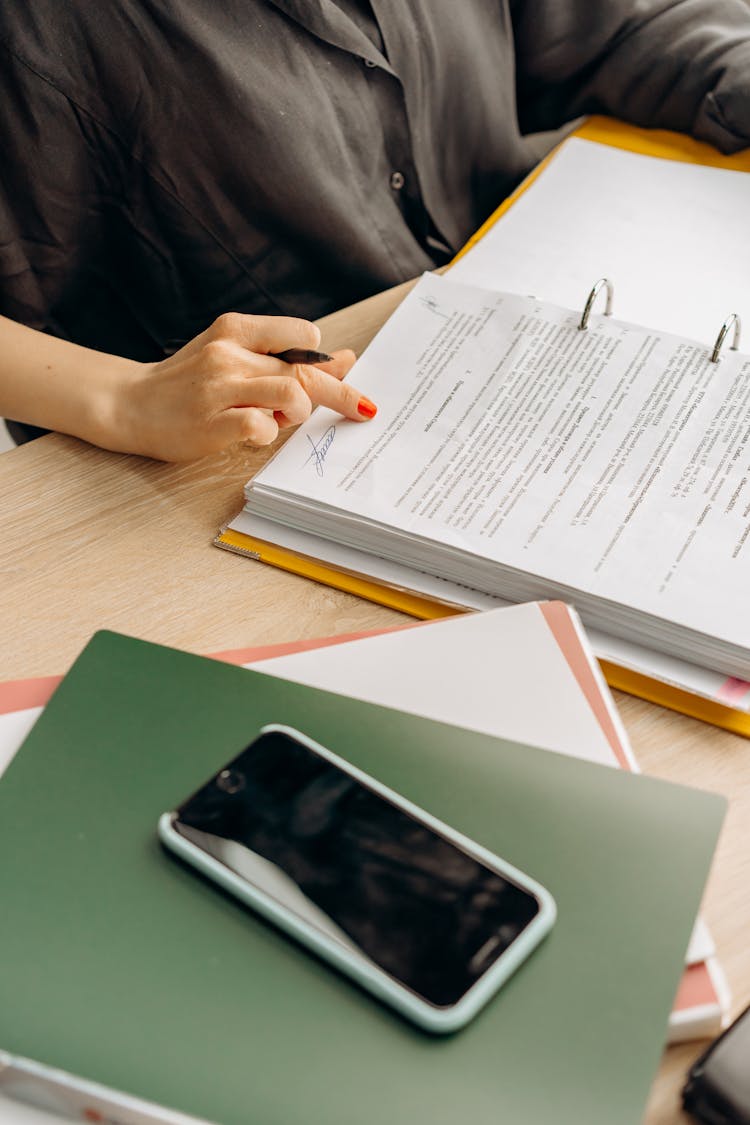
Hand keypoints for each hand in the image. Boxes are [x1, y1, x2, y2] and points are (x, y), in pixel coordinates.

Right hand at [118, 312, 376, 460]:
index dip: (326, 357)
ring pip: (291, 394)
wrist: (130, 405)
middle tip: (363, 409)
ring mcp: (219, 388)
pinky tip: (253, 434)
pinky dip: (267, 435)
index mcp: (236, 329)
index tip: (337, 373)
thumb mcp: (234, 357)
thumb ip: (283, 357)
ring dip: (300, 412)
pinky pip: (261, 428)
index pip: (303, 334)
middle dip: (341, 393)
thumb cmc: (190, 383)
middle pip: (305, 369)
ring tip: (283, 420)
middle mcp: (228, 353)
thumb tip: (344, 358)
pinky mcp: (211, 423)